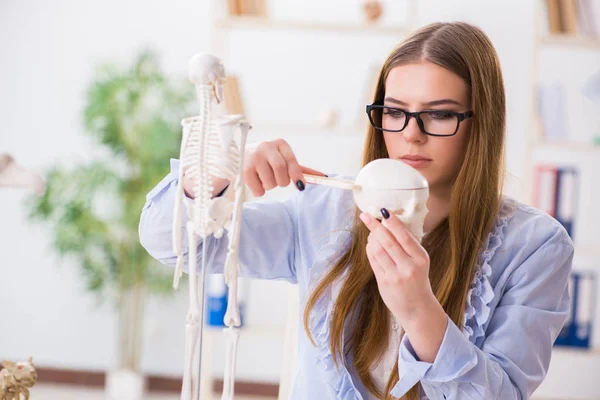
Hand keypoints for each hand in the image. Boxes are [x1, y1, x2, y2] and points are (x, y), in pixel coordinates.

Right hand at [243, 139, 325, 196]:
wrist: (240, 156)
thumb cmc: (268, 160)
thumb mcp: (284, 160)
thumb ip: (300, 169)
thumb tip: (323, 176)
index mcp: (280, 144)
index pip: (291, 160)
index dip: (296, 174)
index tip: (301, 186)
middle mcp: (266, 147)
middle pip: (280, 170)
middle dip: (282, 181)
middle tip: (278, 181)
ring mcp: (254, 157)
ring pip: (269, 182)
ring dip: (270, 187)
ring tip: (265, 180)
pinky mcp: (244, 169)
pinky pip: (258, 189)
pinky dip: (260, 192)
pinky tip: (257, 184)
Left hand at [360, 208, 436, 325]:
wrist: (417, 308)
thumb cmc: (417, 279)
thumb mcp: (419, 262)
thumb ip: (407, 246)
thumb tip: (389, 223)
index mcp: (421, 258)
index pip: (405, 237)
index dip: (393, 223)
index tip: (383, 211)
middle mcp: (409, 267)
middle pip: (388, 242)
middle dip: (375, 226)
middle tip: (365, 215)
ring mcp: (395, 276)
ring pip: (377, 250)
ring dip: (371, 238)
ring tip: (371, 232)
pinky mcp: (384, 282)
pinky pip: (373, 261)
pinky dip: (370, 250)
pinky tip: (370, 244)